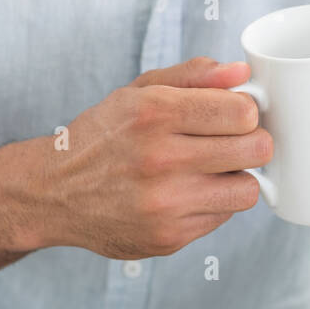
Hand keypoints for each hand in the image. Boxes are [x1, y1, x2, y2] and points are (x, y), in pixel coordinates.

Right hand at [28, 56, 273, 258]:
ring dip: (238, 176)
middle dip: (252, 140)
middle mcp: (161, 159)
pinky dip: (215, 202)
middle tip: (233, 140)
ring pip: (249, 189)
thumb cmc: (103, 134)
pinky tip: (189, 190)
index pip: (243, 111)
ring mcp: (166, 204)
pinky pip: (223, 217)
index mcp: (156, 112)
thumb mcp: (139, 90)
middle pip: (256, 149)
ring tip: (215, 168)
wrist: (53, 192)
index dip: (247, 109)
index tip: (235, 113)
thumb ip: (194, 75)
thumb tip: (242, 71)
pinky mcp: (168, 238)